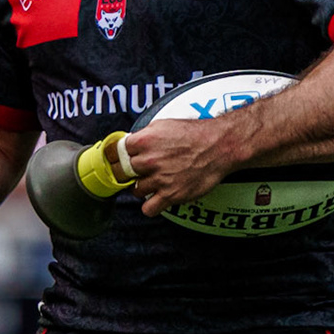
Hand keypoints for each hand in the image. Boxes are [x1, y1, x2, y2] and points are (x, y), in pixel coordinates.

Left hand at [123, 118, 238, 216]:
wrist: (219, 146)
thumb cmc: (194, 134)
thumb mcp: (162, 125)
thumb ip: (143, 136)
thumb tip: (128, 144)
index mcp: (143, 140)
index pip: (113, 153)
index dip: (115, 157)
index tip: (116, 160)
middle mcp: (148, 160)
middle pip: (121, 173)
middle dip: (128, 172)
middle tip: (137, 171)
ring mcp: (159, 179)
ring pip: (135, 190)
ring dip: (143, 187)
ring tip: (156, 181)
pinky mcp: (171, 195)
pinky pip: (148, 209)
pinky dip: (152, 206)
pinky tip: (158, 198)